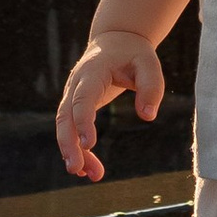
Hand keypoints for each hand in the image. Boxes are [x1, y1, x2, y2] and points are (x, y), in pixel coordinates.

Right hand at [57, 26, 163, 179]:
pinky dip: (78, 148)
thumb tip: (148, 116)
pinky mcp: (76, 106)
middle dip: (68, 144)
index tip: (90, 145)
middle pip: (65, 116)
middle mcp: (76, 84)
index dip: (83, 122)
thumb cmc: (133, 53)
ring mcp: (73, 95)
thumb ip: (151, 87)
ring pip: (66, 126)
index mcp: (92, 72)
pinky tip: (87, 169)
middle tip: (76, 169)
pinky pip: (72, 129)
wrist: (116, 40)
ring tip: (90, 175)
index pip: (82, 99)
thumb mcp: (149, 64)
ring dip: (73, 151)